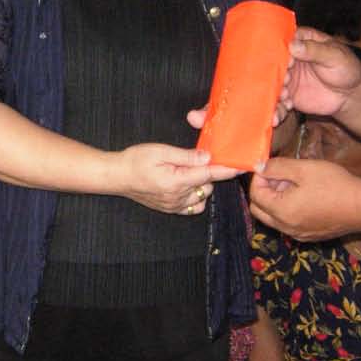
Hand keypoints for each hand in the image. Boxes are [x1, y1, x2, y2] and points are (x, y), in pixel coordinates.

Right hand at [113, 143, 238, 214]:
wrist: (117, 176)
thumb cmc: (136, 160)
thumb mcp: (160, 151)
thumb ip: (186, 156)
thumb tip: (207, 157)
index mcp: (177, 181)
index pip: (210, 175)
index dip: (228, 170)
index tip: (243, 166)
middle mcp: (178, 197)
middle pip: (208, 186)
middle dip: (208, 173)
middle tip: (196, 159)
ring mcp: (175, 205)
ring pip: (201, 197)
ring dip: (201, 185)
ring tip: (187, 172)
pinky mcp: (171, 209)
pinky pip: (192, 207)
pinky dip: (195, 197)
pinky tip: (185, 185)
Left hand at [249, 157, 360, 241]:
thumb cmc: (335, 185)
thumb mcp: (303, 169)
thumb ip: (277, 167)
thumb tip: (259, 166)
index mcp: (281, 212)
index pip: (256, 194)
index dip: (260, 177)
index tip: (271, 166)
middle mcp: (286, 228)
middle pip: (259, 210)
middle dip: (264, 191)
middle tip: (281, 176)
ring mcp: (298, 234)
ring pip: (273, 218)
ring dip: (276, 200)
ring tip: (295, 184)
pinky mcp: (309, 236)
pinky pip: (289, 224)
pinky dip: (288, 210)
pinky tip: (306, 196)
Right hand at [279, 28, 360, 121]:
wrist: (352, 94)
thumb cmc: (346, 68)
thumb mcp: (334, 55)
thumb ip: (314, 50)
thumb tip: (293, 45)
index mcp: (300, 41)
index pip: (282, 41)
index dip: (280, 51)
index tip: (287, 61)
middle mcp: (289, 58)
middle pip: (273, 63)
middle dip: (274, 74)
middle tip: (286, 82)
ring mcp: (287, 77)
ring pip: (273, 84)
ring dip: (273, 93)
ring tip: (285, 98)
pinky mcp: (288, 95)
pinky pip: (278, 101)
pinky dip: (277, 109)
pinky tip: (282, 113)